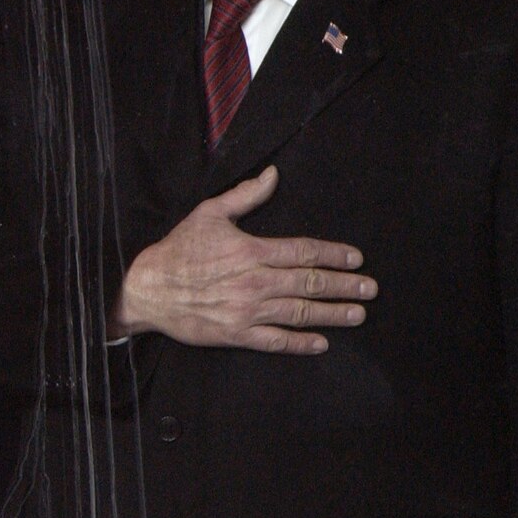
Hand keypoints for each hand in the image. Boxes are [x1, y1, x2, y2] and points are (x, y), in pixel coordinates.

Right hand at [110, 165, 373, 352]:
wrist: (147, 289)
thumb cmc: (178, 250)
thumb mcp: (208, 213)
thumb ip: (245, 196)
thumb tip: (273, 174)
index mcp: (251, 250)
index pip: (304, 251)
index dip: (335, 255)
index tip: (356, 259)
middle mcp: (255, 281)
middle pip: (310, 282)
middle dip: (345, 285)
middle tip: (369, 288)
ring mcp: (247, 310)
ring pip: (301, 312)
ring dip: (333, 314)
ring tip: (357, 313)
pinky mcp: (237, 334)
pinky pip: (277, 341)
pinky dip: (301, 343)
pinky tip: (321, 343)